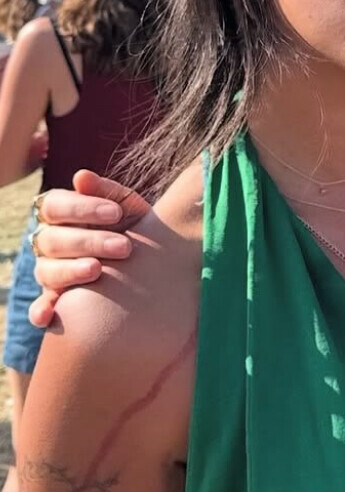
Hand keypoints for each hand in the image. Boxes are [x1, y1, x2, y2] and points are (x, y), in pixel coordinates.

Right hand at [28, 171, 149, 326]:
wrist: (155, 262)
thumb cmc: (135, 226)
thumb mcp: (128, 207)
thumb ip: (107, 192)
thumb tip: (81, 176)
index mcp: (60, 214)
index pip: (55, 206)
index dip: (81, 208)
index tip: (116, 212)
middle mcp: (49, 242)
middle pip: (52, 239)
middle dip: (88, 241)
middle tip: (123, 246)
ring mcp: (49, 270)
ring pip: (47, 270)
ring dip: (71, 271)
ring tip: (98, 269)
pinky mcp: (56, 298)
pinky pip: (41, 306)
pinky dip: (42, 311)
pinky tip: (49, 315)